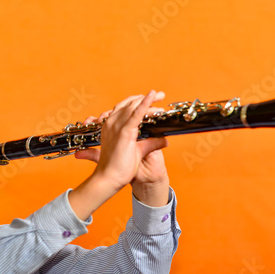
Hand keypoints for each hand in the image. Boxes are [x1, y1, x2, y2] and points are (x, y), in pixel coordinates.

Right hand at [75, 90, 168, 205]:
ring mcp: (117, 127)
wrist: (109, 179)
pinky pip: (136, 114)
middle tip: (160, 94)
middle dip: (144, 97)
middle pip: (129, 104)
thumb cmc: (118, 168)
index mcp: (111, 127)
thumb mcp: (137, 151)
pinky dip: (145, 103)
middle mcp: (112, 124)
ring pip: (134, 106)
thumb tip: (165, 140)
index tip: (151, 98)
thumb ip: (150, 143)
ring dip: (148, 99)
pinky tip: (152, 96)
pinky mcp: (124, 132)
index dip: (137, 101)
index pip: (124, 108)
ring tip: (160, 95)